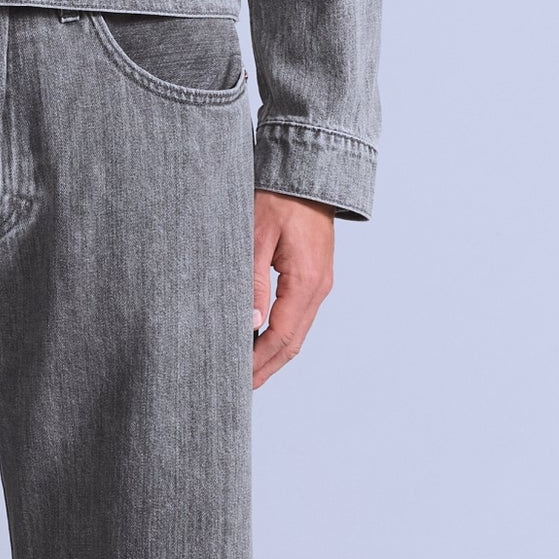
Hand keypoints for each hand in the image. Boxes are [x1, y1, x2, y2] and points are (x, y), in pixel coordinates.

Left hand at [251, 189, 335, 388]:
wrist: (309, 171)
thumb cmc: (279, 196)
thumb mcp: (257, 235)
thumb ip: (252, 281)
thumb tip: (248, 325)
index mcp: (306, 281)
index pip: (281, 336)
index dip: (259, 362)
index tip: (238, 380)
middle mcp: (319, 287)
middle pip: (293, 342)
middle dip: (266, 366)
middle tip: (238, 387)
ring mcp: (320, 282)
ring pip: (297, 330)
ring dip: (273, 352)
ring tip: (246, 368)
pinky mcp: (314, 274)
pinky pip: (298, 314)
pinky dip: (280, 332)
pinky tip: (260, 336)